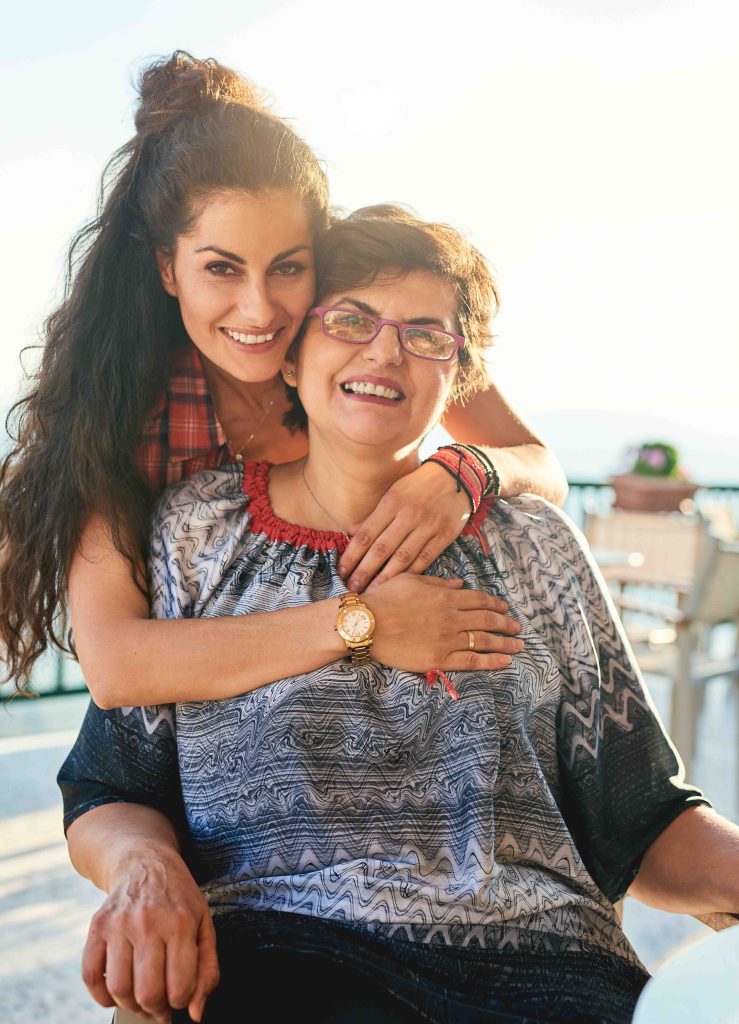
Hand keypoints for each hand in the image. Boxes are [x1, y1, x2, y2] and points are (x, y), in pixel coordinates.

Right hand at [82, 845, 219, 1022]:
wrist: (145, 862)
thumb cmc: (179, 898)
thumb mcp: (204, 924)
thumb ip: (208, 970)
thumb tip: (196, 1014)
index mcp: (181, 923)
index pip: (180, 987)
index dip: (182, 1003)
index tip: (180, 998)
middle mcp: (148, 922)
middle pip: (148, 993)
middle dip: (156, 1010)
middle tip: (161, 1005)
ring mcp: (119, 924)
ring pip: (119, 989)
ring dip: (131, 1005)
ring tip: (141, 1000)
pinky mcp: (97, 927)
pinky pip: (91, 976)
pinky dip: (101, 996)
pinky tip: (116, 993)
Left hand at [337, 462, 471, 591]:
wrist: (456, 476)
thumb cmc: (418, 486)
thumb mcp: (394, 493)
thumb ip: (374, 516)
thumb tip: (350, 532)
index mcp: (392, 503)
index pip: (366, 534)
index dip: (351, 555)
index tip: (340, 571)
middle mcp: (408, 515)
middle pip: (381, 549)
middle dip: (364, 571)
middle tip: (352, 588)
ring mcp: (428, 526)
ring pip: (402, 557)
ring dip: (385, 577)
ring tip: (373, 592)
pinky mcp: (444, 536)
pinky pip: (425, 559)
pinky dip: (411, 574)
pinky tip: (399, 585)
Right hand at [364, 573, 522, 672]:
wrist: (366, 623)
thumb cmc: (384, 598)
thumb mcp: (412, 580)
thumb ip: (439, 583)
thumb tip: (460, 583)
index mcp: (446, 597)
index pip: (479, 599)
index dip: (495, 603)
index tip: (505, 607)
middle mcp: (452, 618)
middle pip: (487, 620)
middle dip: (505, 623)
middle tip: (517, 627)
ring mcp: (447, 639)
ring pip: (484, 641)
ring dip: (505, 643)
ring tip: (519, 645)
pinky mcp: (439, 659)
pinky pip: (471, 661)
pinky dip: (491, 661)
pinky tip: (505, 661)